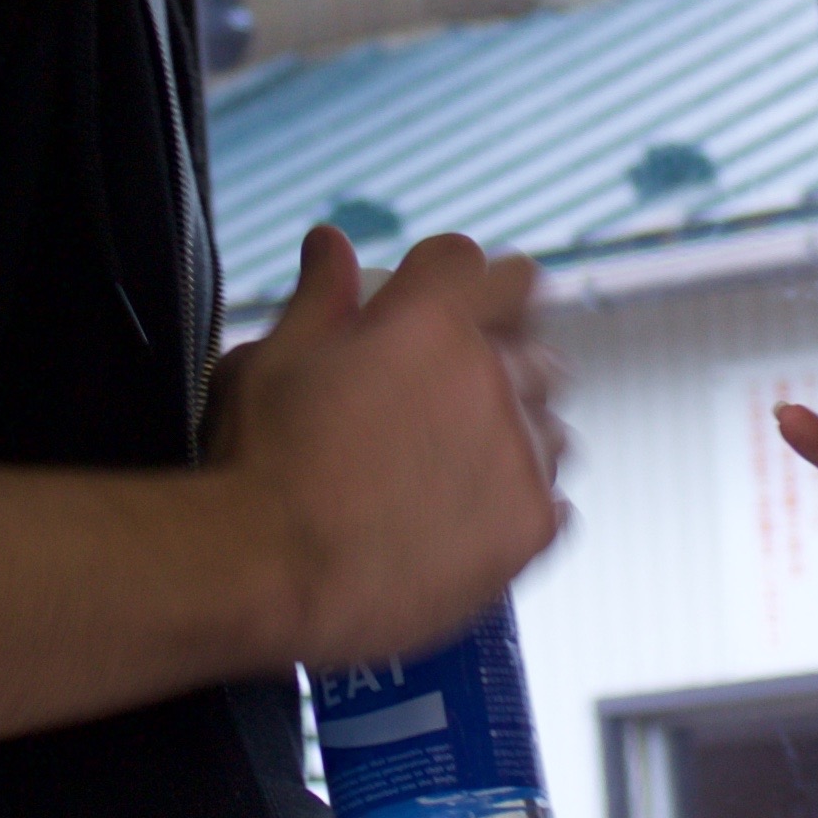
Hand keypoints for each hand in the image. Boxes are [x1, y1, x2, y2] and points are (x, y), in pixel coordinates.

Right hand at [216, 225, 570, 668]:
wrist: (272, 574)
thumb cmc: (261, 464)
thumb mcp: (272, 361)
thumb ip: (318, 298)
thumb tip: (331, 243)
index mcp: (430, 321)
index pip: (476, 263)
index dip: (454, 280)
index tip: (437, 305)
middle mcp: (490, 377)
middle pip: (533, 345)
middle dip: (499, 361)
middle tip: (451, 398)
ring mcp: (519, 453)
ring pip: (553, 426)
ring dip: (519, 436)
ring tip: (464, 470)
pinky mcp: (531, 525)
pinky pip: (556, 499)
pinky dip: (522, 503)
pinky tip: (475, 520)